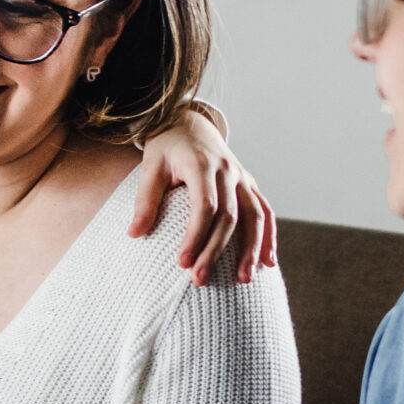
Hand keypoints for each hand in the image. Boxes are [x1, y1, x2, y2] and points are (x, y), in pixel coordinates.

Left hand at [129, 104, 277, 284]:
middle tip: (200, 280)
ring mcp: (242, 177)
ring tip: (243, 280)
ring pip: (255, 215)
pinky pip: (265, 211)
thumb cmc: (167, 148)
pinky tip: (268, 263)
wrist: (190, 123)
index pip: (204, 206)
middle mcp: (228, 170)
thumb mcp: (150, 167)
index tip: (183, 263)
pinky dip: (269, 237)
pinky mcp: (249, 184)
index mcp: (201, 164)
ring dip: (251, 249)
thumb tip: (134, 234)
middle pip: (229, 216)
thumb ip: (145, 199)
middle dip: (216, 250)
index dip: (195, 236)